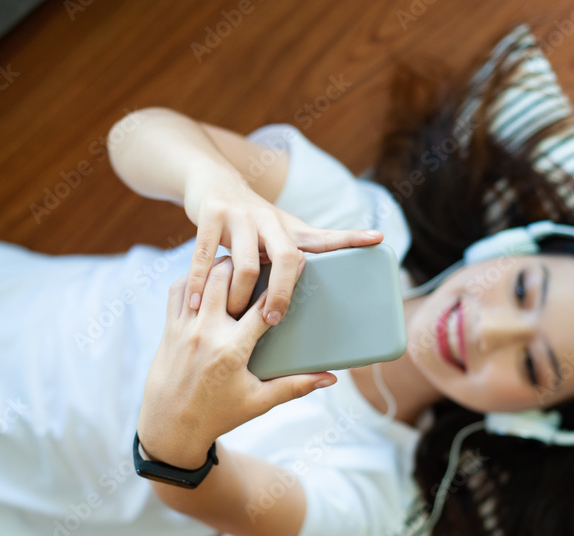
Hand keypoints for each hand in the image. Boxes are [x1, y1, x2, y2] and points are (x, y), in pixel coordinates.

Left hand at [137, 255, 337, 468]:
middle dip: (248, 262)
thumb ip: (295, 386)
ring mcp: (184, 329)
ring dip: (220, 266)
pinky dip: (193, 278)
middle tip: (265, 254)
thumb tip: (331, 378)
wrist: (169, 427)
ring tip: (239, 261)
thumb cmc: (217, 416)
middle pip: (227, 278)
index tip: (300, 262)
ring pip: (200, 279)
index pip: (263, 306)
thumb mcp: (259, 402)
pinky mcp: (169, 329)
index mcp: (231, 351)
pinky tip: (208, 277)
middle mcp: (205, 334)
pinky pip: (178, 291)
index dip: (285, 281)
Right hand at [182, 168, 381, 323]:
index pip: (324, 236)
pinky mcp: (211, 214)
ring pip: (246, 263)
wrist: (211, 179)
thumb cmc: (249, 218)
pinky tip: (196, 302)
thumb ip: (295, 252)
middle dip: (283, 292)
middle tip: (275, 318)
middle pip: (287, 257)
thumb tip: (318, 286)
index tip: (377, 239)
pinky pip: (205, 255)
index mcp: (289, 228)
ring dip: (240, 295)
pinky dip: (199, 281)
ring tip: (235, 315)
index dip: (351, 238)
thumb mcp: (277, 231)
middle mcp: (269, 219)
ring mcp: (240, 215)